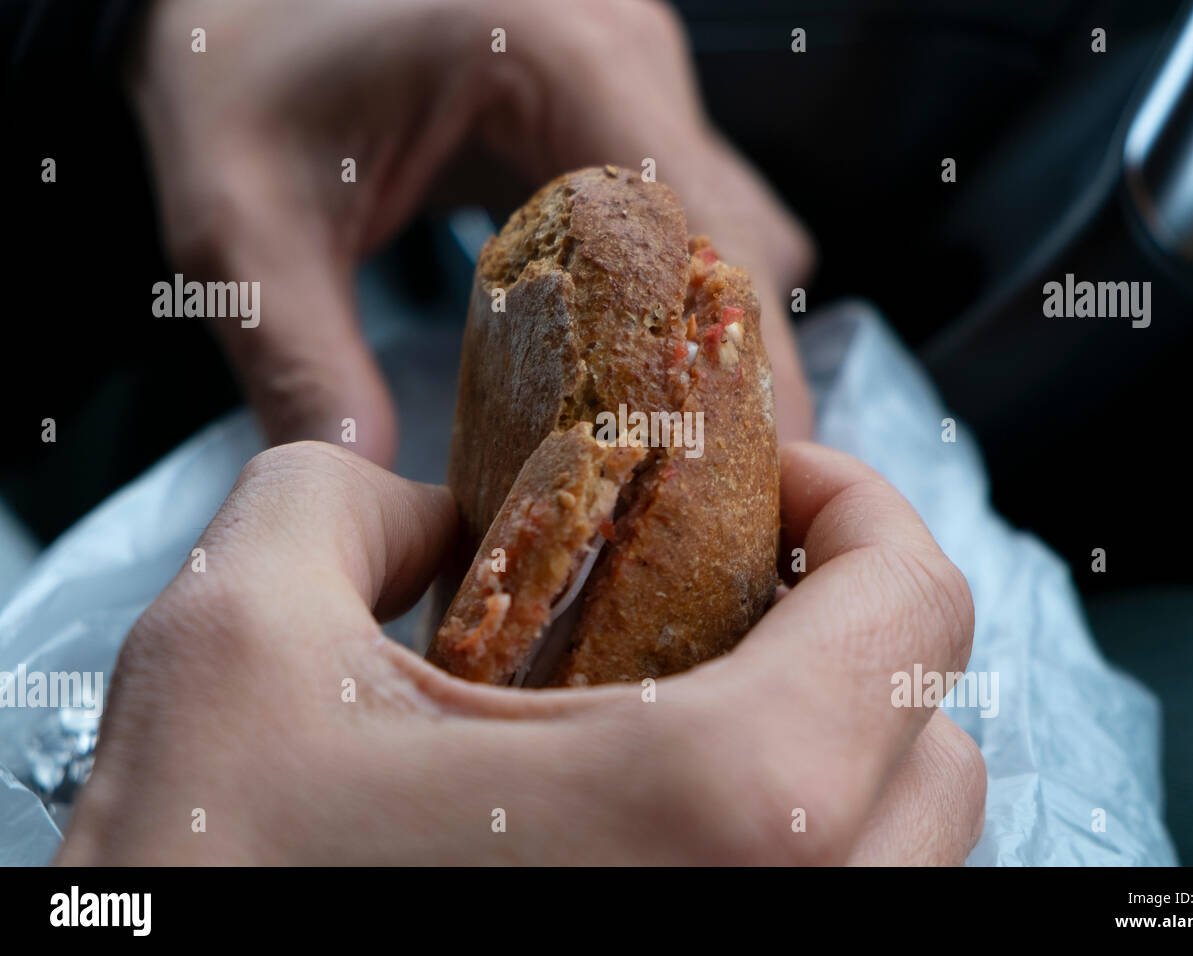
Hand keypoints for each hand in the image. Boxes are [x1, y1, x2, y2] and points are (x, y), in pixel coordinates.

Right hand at [57, 441, 980, 864]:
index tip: (764, 489)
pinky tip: (661, 810)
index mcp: (720, 807)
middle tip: (731, 587)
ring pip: (906, 854)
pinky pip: (834, 911)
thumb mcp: (238, 637)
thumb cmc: (209, 884)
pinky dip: (796, 841)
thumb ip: (340, 495)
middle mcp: (794, 922)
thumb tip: (425, 509)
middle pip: (934, 744)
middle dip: (851, 632)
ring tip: (700, 696)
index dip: (853, 507)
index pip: (913, 608)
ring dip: (838, 747)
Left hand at [130, 0, 815, 463]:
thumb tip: (369, 484)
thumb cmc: (236, 76)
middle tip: (712, 491)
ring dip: (710, 337)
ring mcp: (630, 69)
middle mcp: (624, 51)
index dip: (734, 364)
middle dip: (734, 370)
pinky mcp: (616, 97)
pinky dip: (678, 300)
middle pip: (742, 239)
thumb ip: (302, 360)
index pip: (698, 234)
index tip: (749, 475)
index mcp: (557, 56)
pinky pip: (688, 212)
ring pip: (732, 227)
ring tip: (676, 449)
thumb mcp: (242, 224)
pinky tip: (635, 375)